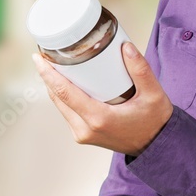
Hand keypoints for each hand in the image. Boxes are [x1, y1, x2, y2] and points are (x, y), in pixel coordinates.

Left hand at [32, 41, 174, 157]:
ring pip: (60, 105)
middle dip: (47, 75)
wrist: (156, 148)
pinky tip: (63, 81)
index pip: (64, 92)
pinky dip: (62, 95)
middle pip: (57, 98)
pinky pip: (67, 111)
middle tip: (45, 54)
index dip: (48, 74)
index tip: (38, 58)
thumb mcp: (153, 94)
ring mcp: (82, 135)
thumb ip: (141, 70)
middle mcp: (85, 129)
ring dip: (53, 85)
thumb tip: (126, 46)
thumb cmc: (155, 122)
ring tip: (52, 64)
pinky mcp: (83, 135)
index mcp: (98, 119)